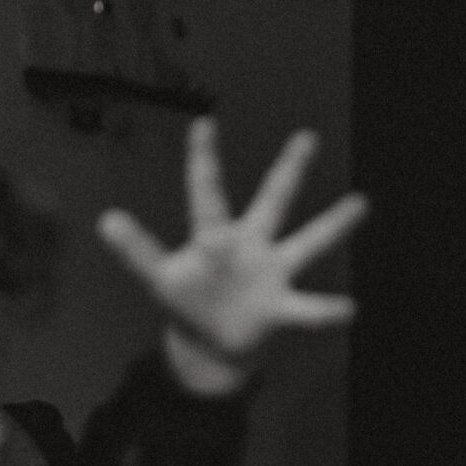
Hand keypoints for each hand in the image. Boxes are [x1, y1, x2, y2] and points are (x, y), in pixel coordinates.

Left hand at [97, 118, 367, 396]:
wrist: (213, 342)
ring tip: (360, 203)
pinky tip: (350, 309)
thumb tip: (105, 219)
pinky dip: (327, 311)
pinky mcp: (281, 308)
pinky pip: (308, 310)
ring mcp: (271, 274)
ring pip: (307, 244)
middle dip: (288, 171)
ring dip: (333, 226)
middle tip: (306, 137)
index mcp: (215, 236)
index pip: (207, 192)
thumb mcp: (159, 277)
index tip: (203, 123)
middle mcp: (250, 246)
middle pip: (273, 201)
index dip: (204, 160)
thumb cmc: (189, 301)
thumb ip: (137, 250)